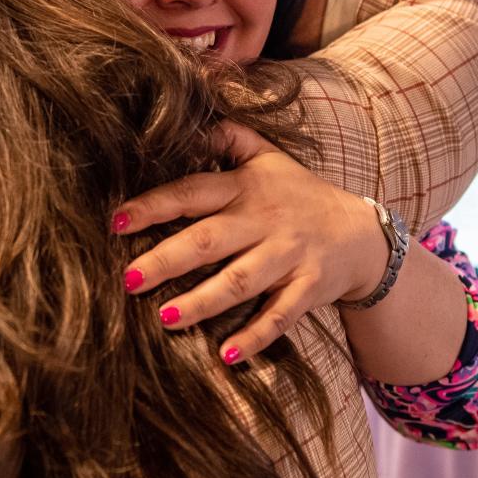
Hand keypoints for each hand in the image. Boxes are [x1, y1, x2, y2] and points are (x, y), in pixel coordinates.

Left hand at [115, 121, 386, 364]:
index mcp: (246, 188)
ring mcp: (288, 257)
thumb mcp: (267, 156)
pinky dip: (254, 338)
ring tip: (165, 319)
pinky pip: (279, 317)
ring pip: (240, 282)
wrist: (361, 232)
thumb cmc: (298, 193)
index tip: (116, 220)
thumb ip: (228, 136)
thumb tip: (184, 121)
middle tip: (128, 279)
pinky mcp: (307, 289)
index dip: (155, 205)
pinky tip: (226, 356)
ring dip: (202, 302)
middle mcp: (264, 221)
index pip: (193, 193)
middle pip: (209, 240)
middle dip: (167, 260)